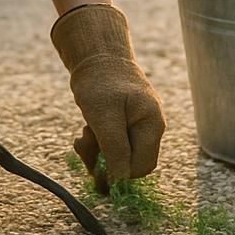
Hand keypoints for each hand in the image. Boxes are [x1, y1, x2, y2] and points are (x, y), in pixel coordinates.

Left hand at [51, 4, 165, 190]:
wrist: (95, 54)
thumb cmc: (99, 82)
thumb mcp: (103, 116)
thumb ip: (115, 148)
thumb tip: (120, 180)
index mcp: (152, 123)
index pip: (142, 165)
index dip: (119, 173)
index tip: (95, 169)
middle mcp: (150, 126)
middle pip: (131, 162)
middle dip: (105, 162)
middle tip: (82, 146)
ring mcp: (138, 123)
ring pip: (119, 155)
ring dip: (97, 152)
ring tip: (82, 135)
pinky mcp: (125, 122)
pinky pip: (113, 143)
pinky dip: (98, 142)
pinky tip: (86, 131)